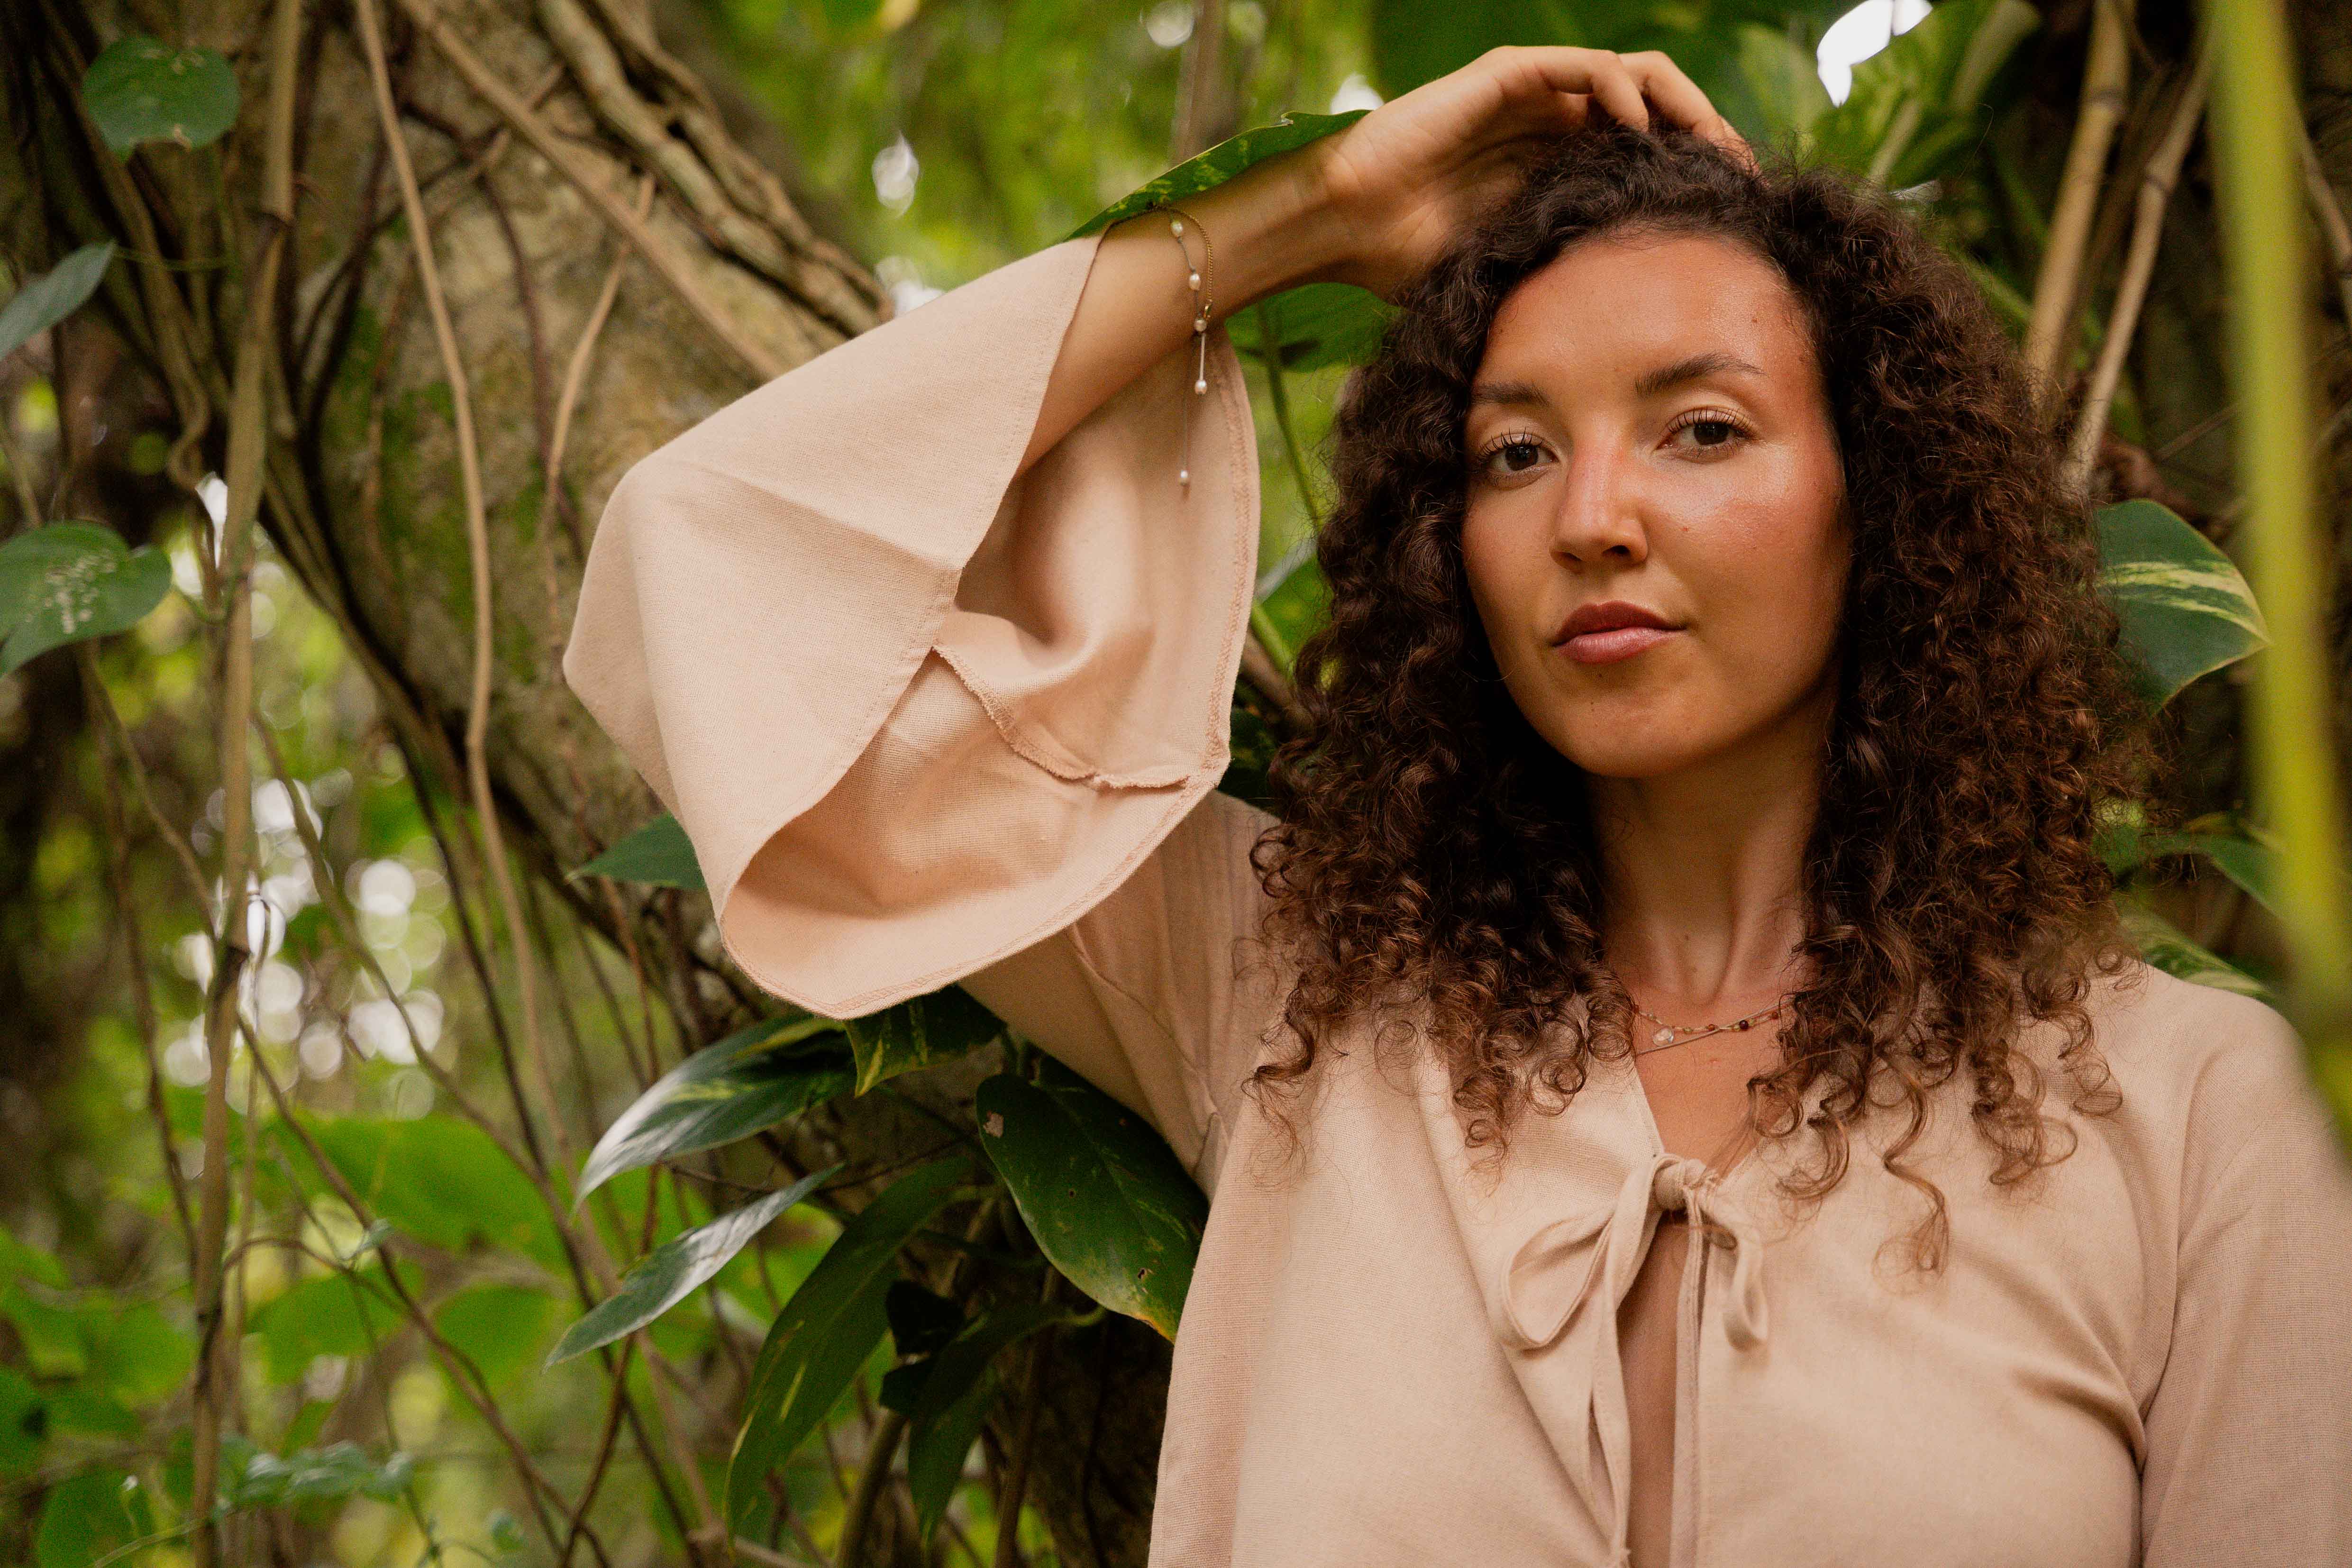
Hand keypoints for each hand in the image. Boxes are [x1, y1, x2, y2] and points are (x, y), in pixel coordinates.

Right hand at [1307, 47, 1748, 302]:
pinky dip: (1624, 92)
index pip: (1648, 152)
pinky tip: (1640, 134)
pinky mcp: (1508, 76)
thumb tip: (1631, 337)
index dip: (1694, 174)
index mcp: (1555, 166)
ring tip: (1707, 150)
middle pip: (1659, 108)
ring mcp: (1532, 96)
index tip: (1733, 214)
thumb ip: (1561, 279)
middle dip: (1706, 137)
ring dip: (1681, 107)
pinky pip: (1587, 67)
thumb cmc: (1407, 263)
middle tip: (1739, 178)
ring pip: (1636, 77)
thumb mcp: (1509, 275)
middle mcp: (1551, 123)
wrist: (1345, 227)